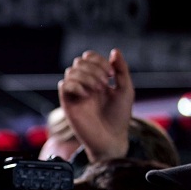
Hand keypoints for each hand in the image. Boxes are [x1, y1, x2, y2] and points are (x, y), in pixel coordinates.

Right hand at [59, 48, 133, 162]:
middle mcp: (84, 85)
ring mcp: (75, 94)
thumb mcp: (126, 89)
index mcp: (96, 79)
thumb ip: (121, 69)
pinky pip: (64, 85)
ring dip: (87, 77)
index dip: (99, 60)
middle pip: (78, 62)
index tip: (111, 75)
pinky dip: (77, 85)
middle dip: (94, 68)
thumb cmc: (120, 116)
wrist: (112, 138)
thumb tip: (114, 51)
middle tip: (104, 83)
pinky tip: (87, 95)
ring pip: (71, 71)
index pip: (89, 58)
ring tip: (98, 90)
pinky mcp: (68, 104)